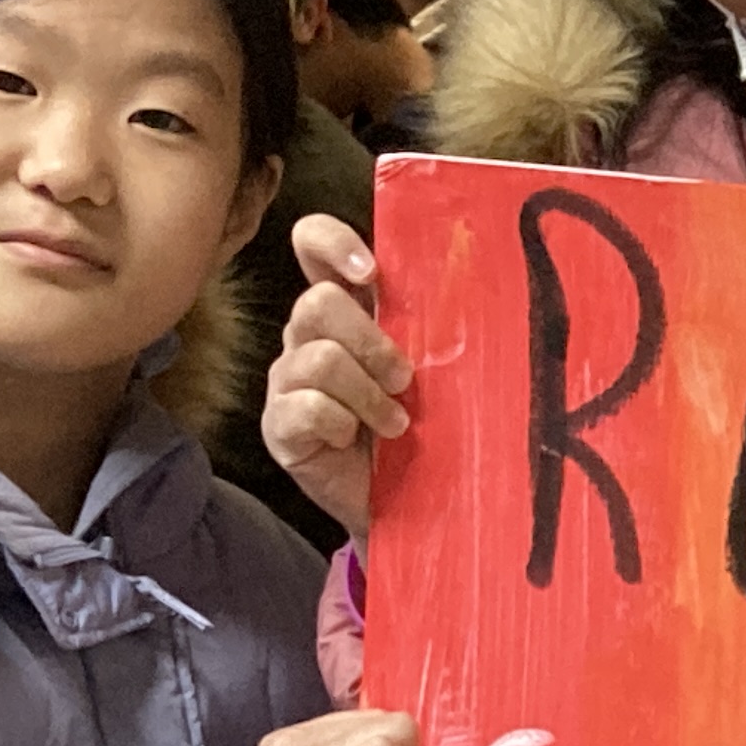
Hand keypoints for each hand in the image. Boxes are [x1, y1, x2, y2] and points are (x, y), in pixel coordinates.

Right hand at [260, 216, 405, 535]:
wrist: (413, 503)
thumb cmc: (428, 428)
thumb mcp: (435, 372)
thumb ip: (431, 328)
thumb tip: (466, 281)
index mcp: (347, 310)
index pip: (313, 245)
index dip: (330, 243)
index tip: (370, 271)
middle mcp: (309, 336)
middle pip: (318, 304)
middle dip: (370, 343)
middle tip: (405, 381)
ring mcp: (288, 380)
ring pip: (318, 358)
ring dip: (368, 394)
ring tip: (395, 425)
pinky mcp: (279, 425)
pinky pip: (305, 406)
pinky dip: (342, 423)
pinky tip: (356, 440)